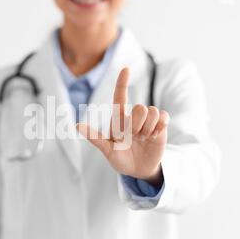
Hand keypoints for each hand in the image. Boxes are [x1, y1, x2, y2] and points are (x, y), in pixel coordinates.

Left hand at [76, 67, 169, 183]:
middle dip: (137, 126)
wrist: (139, 169)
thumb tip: (76, 126)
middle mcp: (132, 115)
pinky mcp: (161, 124)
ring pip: (152, 111)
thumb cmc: (120, 158)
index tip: (125, 69)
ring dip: (148, 129)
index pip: (120, 96)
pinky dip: (160, 128)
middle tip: (134, 138)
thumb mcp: (107, 151)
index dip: (122, 82)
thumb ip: (94, 138)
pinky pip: (163, 117)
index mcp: (118, 118)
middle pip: (139, 108)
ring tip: (143, 138)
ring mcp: (147, 119)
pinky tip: (154, 136)